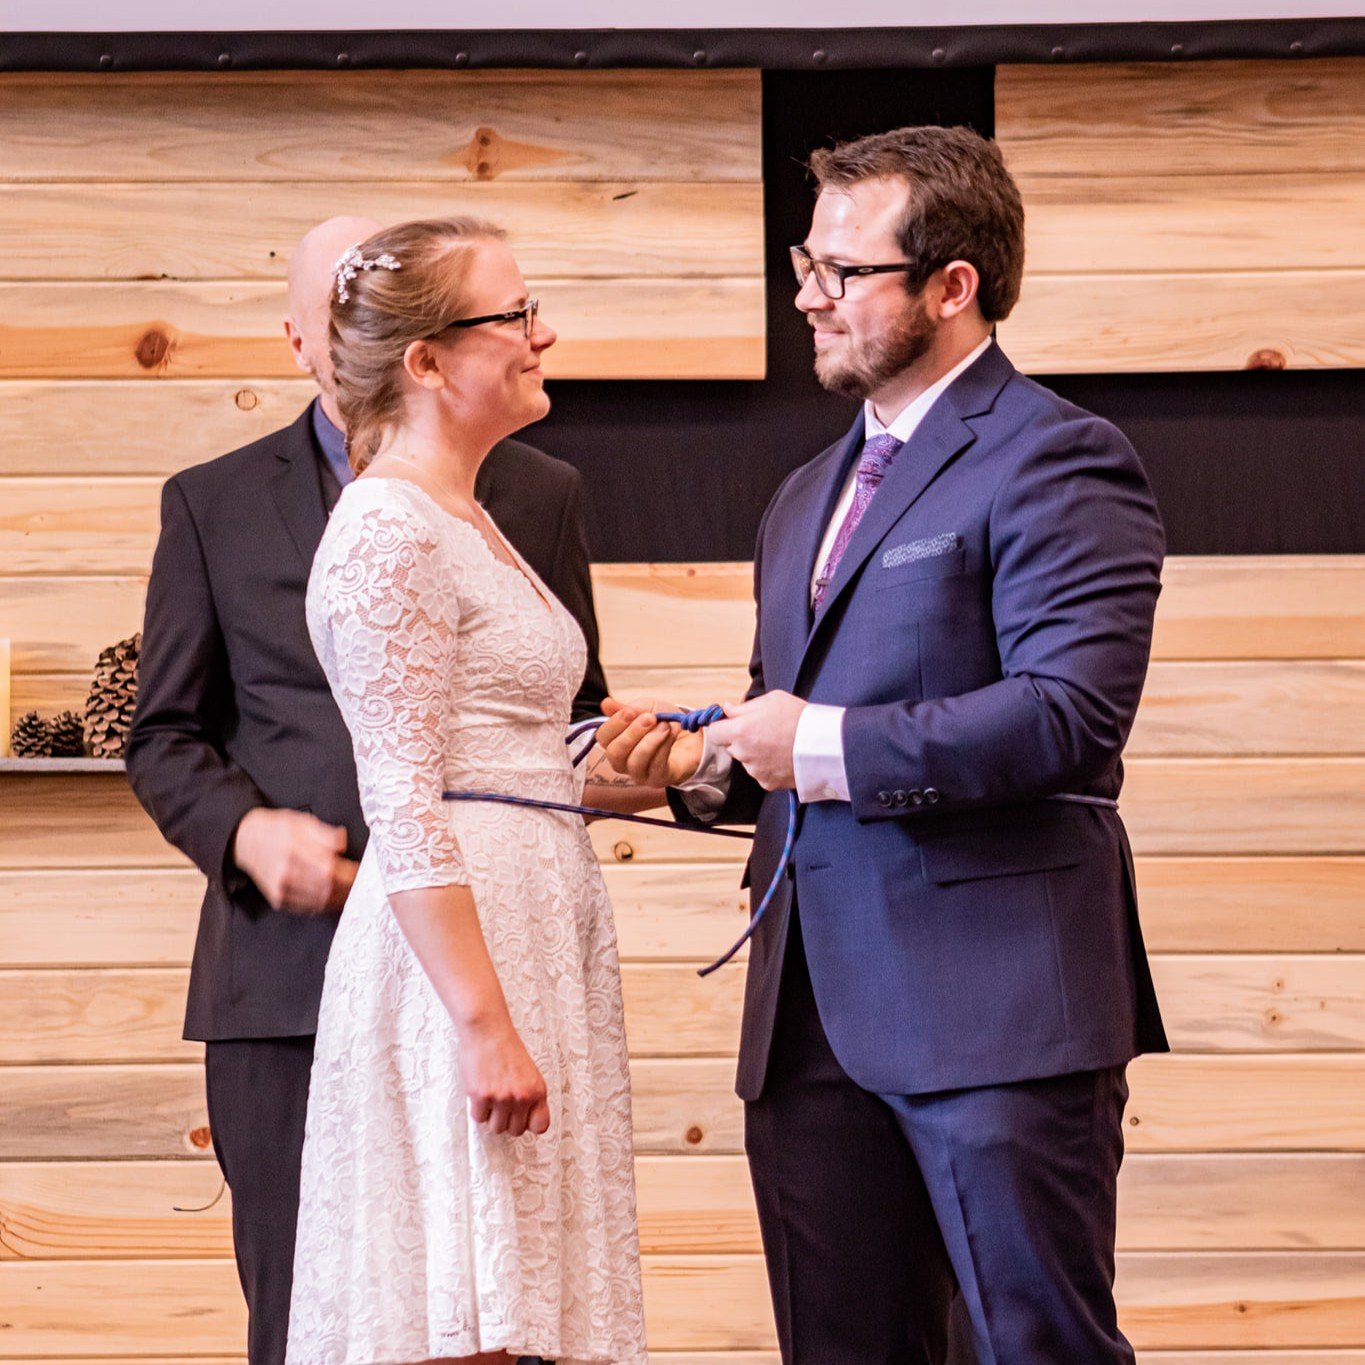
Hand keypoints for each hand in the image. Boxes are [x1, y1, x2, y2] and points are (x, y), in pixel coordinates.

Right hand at [232, 807, 353, 914]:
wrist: (246, 840)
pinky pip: (307, 908)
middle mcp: (287, 872)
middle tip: (361, 884)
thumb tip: (342, 843)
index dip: (350, 873)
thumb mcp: (302, 821)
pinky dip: (324, 906)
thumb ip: (325, 833)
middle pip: (327, 888)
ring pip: (319, 901)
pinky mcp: (278, 899)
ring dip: (340, 900)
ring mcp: (281, 888)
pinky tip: (334, 899)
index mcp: (295, 850)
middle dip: (349, 888)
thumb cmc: (276, 829)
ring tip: (352, 893)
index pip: (330, 869)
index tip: (362, 871)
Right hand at [459, 1017, 550, 1137]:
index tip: (520, 1118)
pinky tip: (479, 1092)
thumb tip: (523, 1120)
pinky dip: (477, 1108)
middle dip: (506, 1120)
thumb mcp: (528, 1072)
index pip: (540, 1126)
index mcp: (537, 1090)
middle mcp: (522, 1097)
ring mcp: (502, 1098)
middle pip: (515, 1131)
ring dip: (491, 1116)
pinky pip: (479, 1118)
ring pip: (496, 1128)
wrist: (488, 1030)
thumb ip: (528, 1095)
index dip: (528, 1124)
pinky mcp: (482, 1096)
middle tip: (500, 1103)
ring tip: (490, 1096)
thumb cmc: (505, 1048)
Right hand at [593, 696, 704, 787]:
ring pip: (635, 762)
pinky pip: (657, 766)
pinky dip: (665, 746)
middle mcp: (623, 762)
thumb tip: (606, 703)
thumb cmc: (661, 722)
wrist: (688, 736)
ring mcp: (640, 773)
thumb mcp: (646, 708)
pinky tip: (672, 732)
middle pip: (615, 753)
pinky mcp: (659, 779)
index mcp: (614, 742)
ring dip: (651, 740)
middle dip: (632, 733)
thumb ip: (628, 708)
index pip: (603, 737)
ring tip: (665, 725)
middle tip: (650, 718)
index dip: (615, 724)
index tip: (631, 711)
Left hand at [707, 690, 806, 790]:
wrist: (824, 745)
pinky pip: (760, 772)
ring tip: (777, 744)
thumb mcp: (771, 700)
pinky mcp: (767, 783)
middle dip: (741, 739)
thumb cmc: (799, 718)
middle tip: (763, 731)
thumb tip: (727, 709)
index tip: (731, 724)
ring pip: (746, 760)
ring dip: (754, 753)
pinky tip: (782, 756)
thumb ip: (744, 707)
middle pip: (730, 746)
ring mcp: (755, 770)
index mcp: (740, 731)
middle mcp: (743, 753)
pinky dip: (767, 766)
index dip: (722, 727)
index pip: (714, 732)